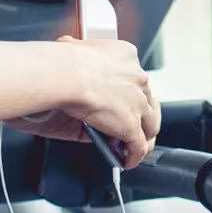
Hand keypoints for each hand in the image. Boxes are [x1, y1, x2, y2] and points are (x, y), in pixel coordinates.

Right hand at [53, 35, 159, 167]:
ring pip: (150, 123)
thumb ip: (83, 63)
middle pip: (147, 99)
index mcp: (125, 55)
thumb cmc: (61, 61)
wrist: (64, 74)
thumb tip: (75, 66)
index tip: (119, 99)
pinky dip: (134, 155)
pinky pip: (138, 144)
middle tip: (129, 125)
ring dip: (143, 135)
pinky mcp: (130, 124)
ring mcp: (136, 102)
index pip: (134, 75)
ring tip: (132, 146)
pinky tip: (126, 161)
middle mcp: (137, 77)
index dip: (128, 90)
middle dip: (140, 113)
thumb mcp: (76, 52)